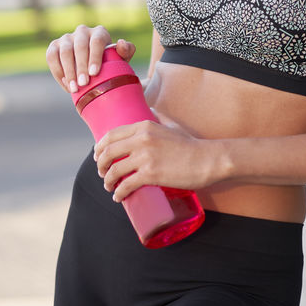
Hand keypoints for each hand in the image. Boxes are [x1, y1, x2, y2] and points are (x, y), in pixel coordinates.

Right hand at [45, 24, 135, 93]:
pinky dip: (58, 72)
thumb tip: (120, 43)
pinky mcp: (54, 46)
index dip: (94, 56)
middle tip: (83, 83)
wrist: (93, 70)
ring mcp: (66, 38)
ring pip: (64, 51)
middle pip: (79, 46)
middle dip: (80, 66)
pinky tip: (66, 85)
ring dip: (68, 71)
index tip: (94, 73)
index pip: (96, 41)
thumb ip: (126, 51)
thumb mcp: (121, 59)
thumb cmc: (110, 64)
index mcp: (99, 32)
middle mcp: (82, 32)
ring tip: (74, 88)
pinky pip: (52, 57)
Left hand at [94, 120, 221, 201]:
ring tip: (109, 187)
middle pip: (108, 152)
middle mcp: (141, 139)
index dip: (100, 147)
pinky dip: (119, 192)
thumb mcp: (171, 125)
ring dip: (107, 180)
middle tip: (102, 173)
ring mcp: (145, 157)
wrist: (206, 160)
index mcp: (144, 126)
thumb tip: (150, 109)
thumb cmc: (190, 144)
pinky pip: (126, 185)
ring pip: (114, 170)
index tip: (98, 156)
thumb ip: (159, 116)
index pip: (112, 135)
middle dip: (100, 165)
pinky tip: (118, 197)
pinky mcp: (150, 174)